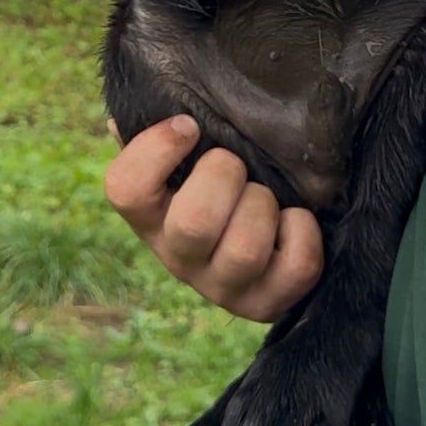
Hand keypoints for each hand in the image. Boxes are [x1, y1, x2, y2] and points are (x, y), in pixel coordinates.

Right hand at [105, 117, 323, 323]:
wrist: (265, 249)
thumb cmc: (221, 187)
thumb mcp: (189, 161)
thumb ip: (162, 136)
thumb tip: (123, 121)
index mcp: (151, 217)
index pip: (125, 189)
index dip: (156, 149)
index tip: (188, 125)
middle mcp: (179, 260)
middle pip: (194, 221)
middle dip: (226, 175)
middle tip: (236, 165)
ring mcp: (223, 288)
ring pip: (246, 248)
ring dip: (264, 206)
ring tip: (265, 197)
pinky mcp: (268, 304)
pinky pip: (298, 265)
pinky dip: (303, 230)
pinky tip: (293, 219)